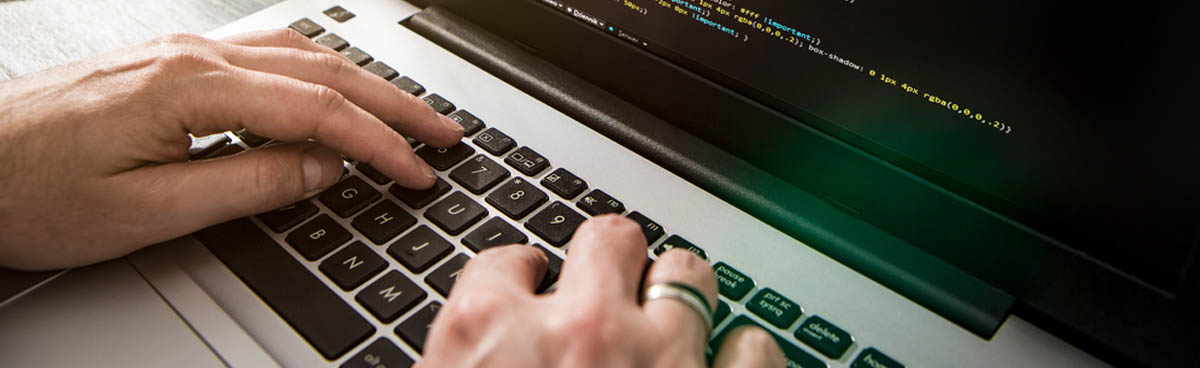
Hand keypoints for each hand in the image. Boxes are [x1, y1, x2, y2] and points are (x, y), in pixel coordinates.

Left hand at [0, 29, 462, 268]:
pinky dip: (316, 72)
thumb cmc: (29, 191)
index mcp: (190, 85)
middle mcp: (190, 54)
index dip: (380, 145)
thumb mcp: (147, 210)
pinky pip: (264, 54)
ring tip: (406, 111)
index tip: (419, 172)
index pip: (318, 111)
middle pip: (322, 70)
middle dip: (393, 104)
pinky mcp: (166, 63)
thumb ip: (248, 183)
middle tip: (445, 132)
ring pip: (298, 54)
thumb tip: (324, 167)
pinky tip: (330, 85)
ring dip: (361, 83)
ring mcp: (178, 51)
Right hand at [420, 215, 785, 366]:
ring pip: (688, 276)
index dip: (520, 279)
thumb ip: (463, 356)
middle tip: (611, 288)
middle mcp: (578, 331)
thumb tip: (473, 346)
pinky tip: (729, 361)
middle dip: (611, 258)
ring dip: (680, 294)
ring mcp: (656, 363)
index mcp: (489, 332)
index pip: (505, 264)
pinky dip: (746, 353)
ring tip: (672, 320)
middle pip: (609, 240)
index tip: (530, 291)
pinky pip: (754, 349)